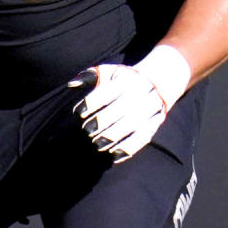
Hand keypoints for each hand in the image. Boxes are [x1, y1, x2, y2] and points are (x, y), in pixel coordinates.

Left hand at [68, 45, 190, 163]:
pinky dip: (127, 149)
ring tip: (97, 144)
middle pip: (119, 110)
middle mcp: (140, 94)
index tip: (79, 112)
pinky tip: (113, 155)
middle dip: (100, 122)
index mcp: (126, 79)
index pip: (107, 92)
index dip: (91, 103)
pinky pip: (142, 139)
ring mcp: (149, 109)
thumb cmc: (123, 80)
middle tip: (87, 131)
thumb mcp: (108, 72)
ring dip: (111, 138)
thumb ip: (89, 77)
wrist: (156, 83)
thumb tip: (71, 84)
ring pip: (130, 126)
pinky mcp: (155, 123)